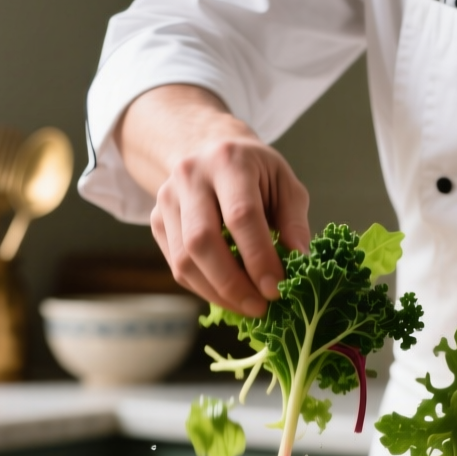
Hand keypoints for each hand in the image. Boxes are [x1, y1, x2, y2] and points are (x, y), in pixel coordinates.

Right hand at [119, 86, 309, 316]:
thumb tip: (300, 262)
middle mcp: (190, 177)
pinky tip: (228, 295)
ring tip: (248, 307)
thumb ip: (294, 221)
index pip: (240, 216)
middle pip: (203, 241)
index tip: (277, 289)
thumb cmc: (254, 171)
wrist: (205, 148)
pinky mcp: (155, 221)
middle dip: (233, 284)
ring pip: (184, 260)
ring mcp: (167, 199)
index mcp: (228, 161)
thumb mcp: (284, 182)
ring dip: (217, 293)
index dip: (259, 258)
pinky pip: (176, 266)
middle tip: (261, 308)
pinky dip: (204, 288)